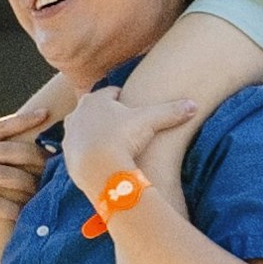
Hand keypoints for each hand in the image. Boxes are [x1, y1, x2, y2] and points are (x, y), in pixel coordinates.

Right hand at [0, 109, 57, 263]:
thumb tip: (23, 144)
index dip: (23, 120)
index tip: (46, 114)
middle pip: (6, 150)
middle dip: (33, 156)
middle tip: (52, 163)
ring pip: (3, 175)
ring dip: (27, 184)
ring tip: (40, 191)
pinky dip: (12, 208)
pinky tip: (24, 213)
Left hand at [56, 67, 169, 216]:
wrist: (99, 169)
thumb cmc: (122, 139)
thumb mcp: (150, 121)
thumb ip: (171, 111)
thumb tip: (194, 105)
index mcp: (95, 100)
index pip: (111, 94)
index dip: (124, 99)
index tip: (133, 107)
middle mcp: (78, 114)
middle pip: (95, 111)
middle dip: (108, 116)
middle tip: (124, 126)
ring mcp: (70, 136)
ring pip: (84, 130)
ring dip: (96, 135)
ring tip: (112, 144)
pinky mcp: (68, 157)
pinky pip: (80, 152)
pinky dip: (90, 154)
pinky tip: (103, 160)